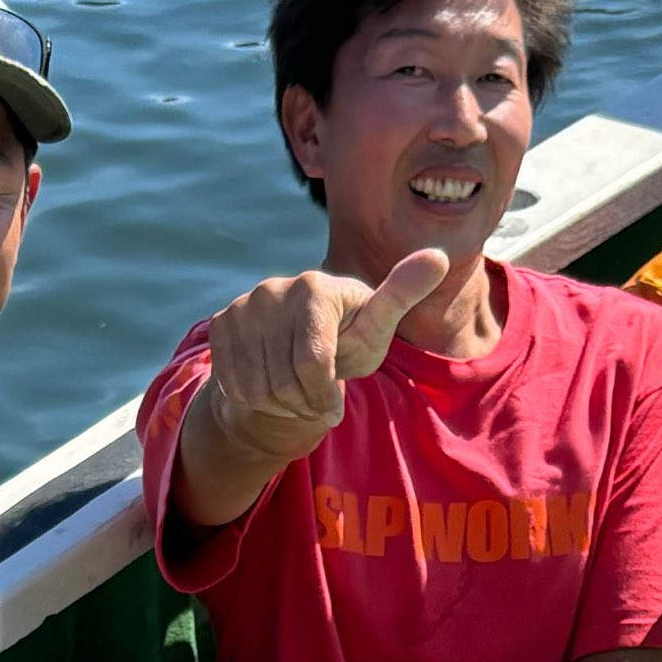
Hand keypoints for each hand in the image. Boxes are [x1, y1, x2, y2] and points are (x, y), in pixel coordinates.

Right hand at [196, 250, 449, 467]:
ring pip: (255, 389)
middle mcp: (273, 288)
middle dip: (303, 404)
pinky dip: (252, 399)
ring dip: (279, 406)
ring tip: (295, 391)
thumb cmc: (349, 338)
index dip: (323, 397)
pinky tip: (270, 385)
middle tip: (314, 397)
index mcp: (316, 287)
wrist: (298, 346)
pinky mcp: (222, 323)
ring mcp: (244, 305)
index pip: (312, 363)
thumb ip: (402, 294)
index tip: (335, 405)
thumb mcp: (377, 326)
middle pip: (283, 382)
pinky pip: (232, 383)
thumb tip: (439, 256)